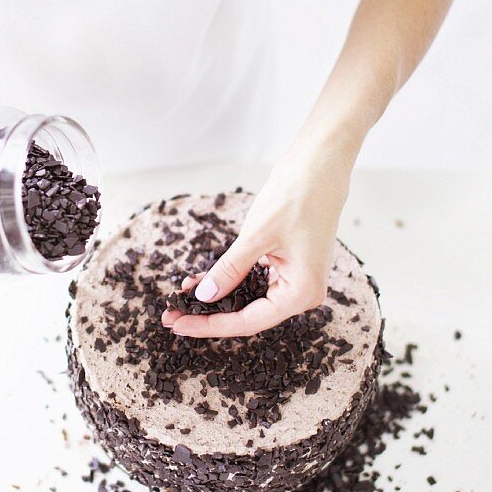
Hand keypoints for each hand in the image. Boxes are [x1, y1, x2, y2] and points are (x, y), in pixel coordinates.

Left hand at [161, 146, 352, 337]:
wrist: (319, 165)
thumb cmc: (297, 198)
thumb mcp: (256, 237)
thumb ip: (230, 271)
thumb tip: (205, 296)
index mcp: (301, 293)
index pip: (249, 321)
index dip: (211, 325)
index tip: (180, 326)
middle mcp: (301, 291)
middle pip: (248, 312)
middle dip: (209, 313)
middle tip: (172, 316)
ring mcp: (295, 276)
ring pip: (248, 296)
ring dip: (216, 296)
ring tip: (180, 298)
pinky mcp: (286, 262)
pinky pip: (253, 278)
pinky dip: (229, 279)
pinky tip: (200, 280)